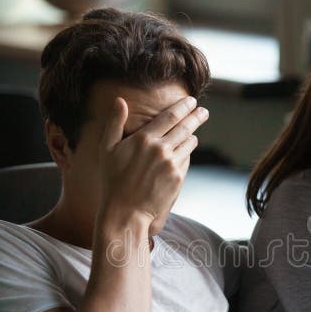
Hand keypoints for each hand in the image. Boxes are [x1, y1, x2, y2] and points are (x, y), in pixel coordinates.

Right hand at [97, 95, 207, 231]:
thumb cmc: (112, 180)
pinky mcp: (178, 178)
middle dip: (196, 117)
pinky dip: (187, 153)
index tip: (191, 101)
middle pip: (185, 127)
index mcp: (144, 139)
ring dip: (192, 135)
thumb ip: (114, 123)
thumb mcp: (107, 149)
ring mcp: (171, 164)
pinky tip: (185, 151)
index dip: (183, 107)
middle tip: (203, 111)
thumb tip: (120, 100)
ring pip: (188, 143)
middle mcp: (160, 149)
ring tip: (194, 131)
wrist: (126, 211)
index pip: (170, 117)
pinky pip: (186, 160)